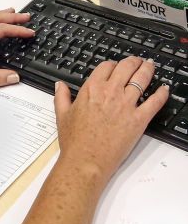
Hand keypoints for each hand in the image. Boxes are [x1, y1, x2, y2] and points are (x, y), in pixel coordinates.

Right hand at [54, 56, 168, 184]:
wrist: (85, 161)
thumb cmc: (73, 142)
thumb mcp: (62, 116)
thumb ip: (61, 97)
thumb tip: (60, 85)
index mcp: (91, 90)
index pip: (106, 66)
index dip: (112, 65)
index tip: (114, 67)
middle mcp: (111, 93)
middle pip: (127, 66)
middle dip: (134, 62)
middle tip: (137, 62)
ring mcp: (126, 105)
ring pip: (143, 78)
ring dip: (148, 69)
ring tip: (149, 67)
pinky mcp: (139, 119)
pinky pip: (156, 101)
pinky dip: (162, 93)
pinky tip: (163, 89)